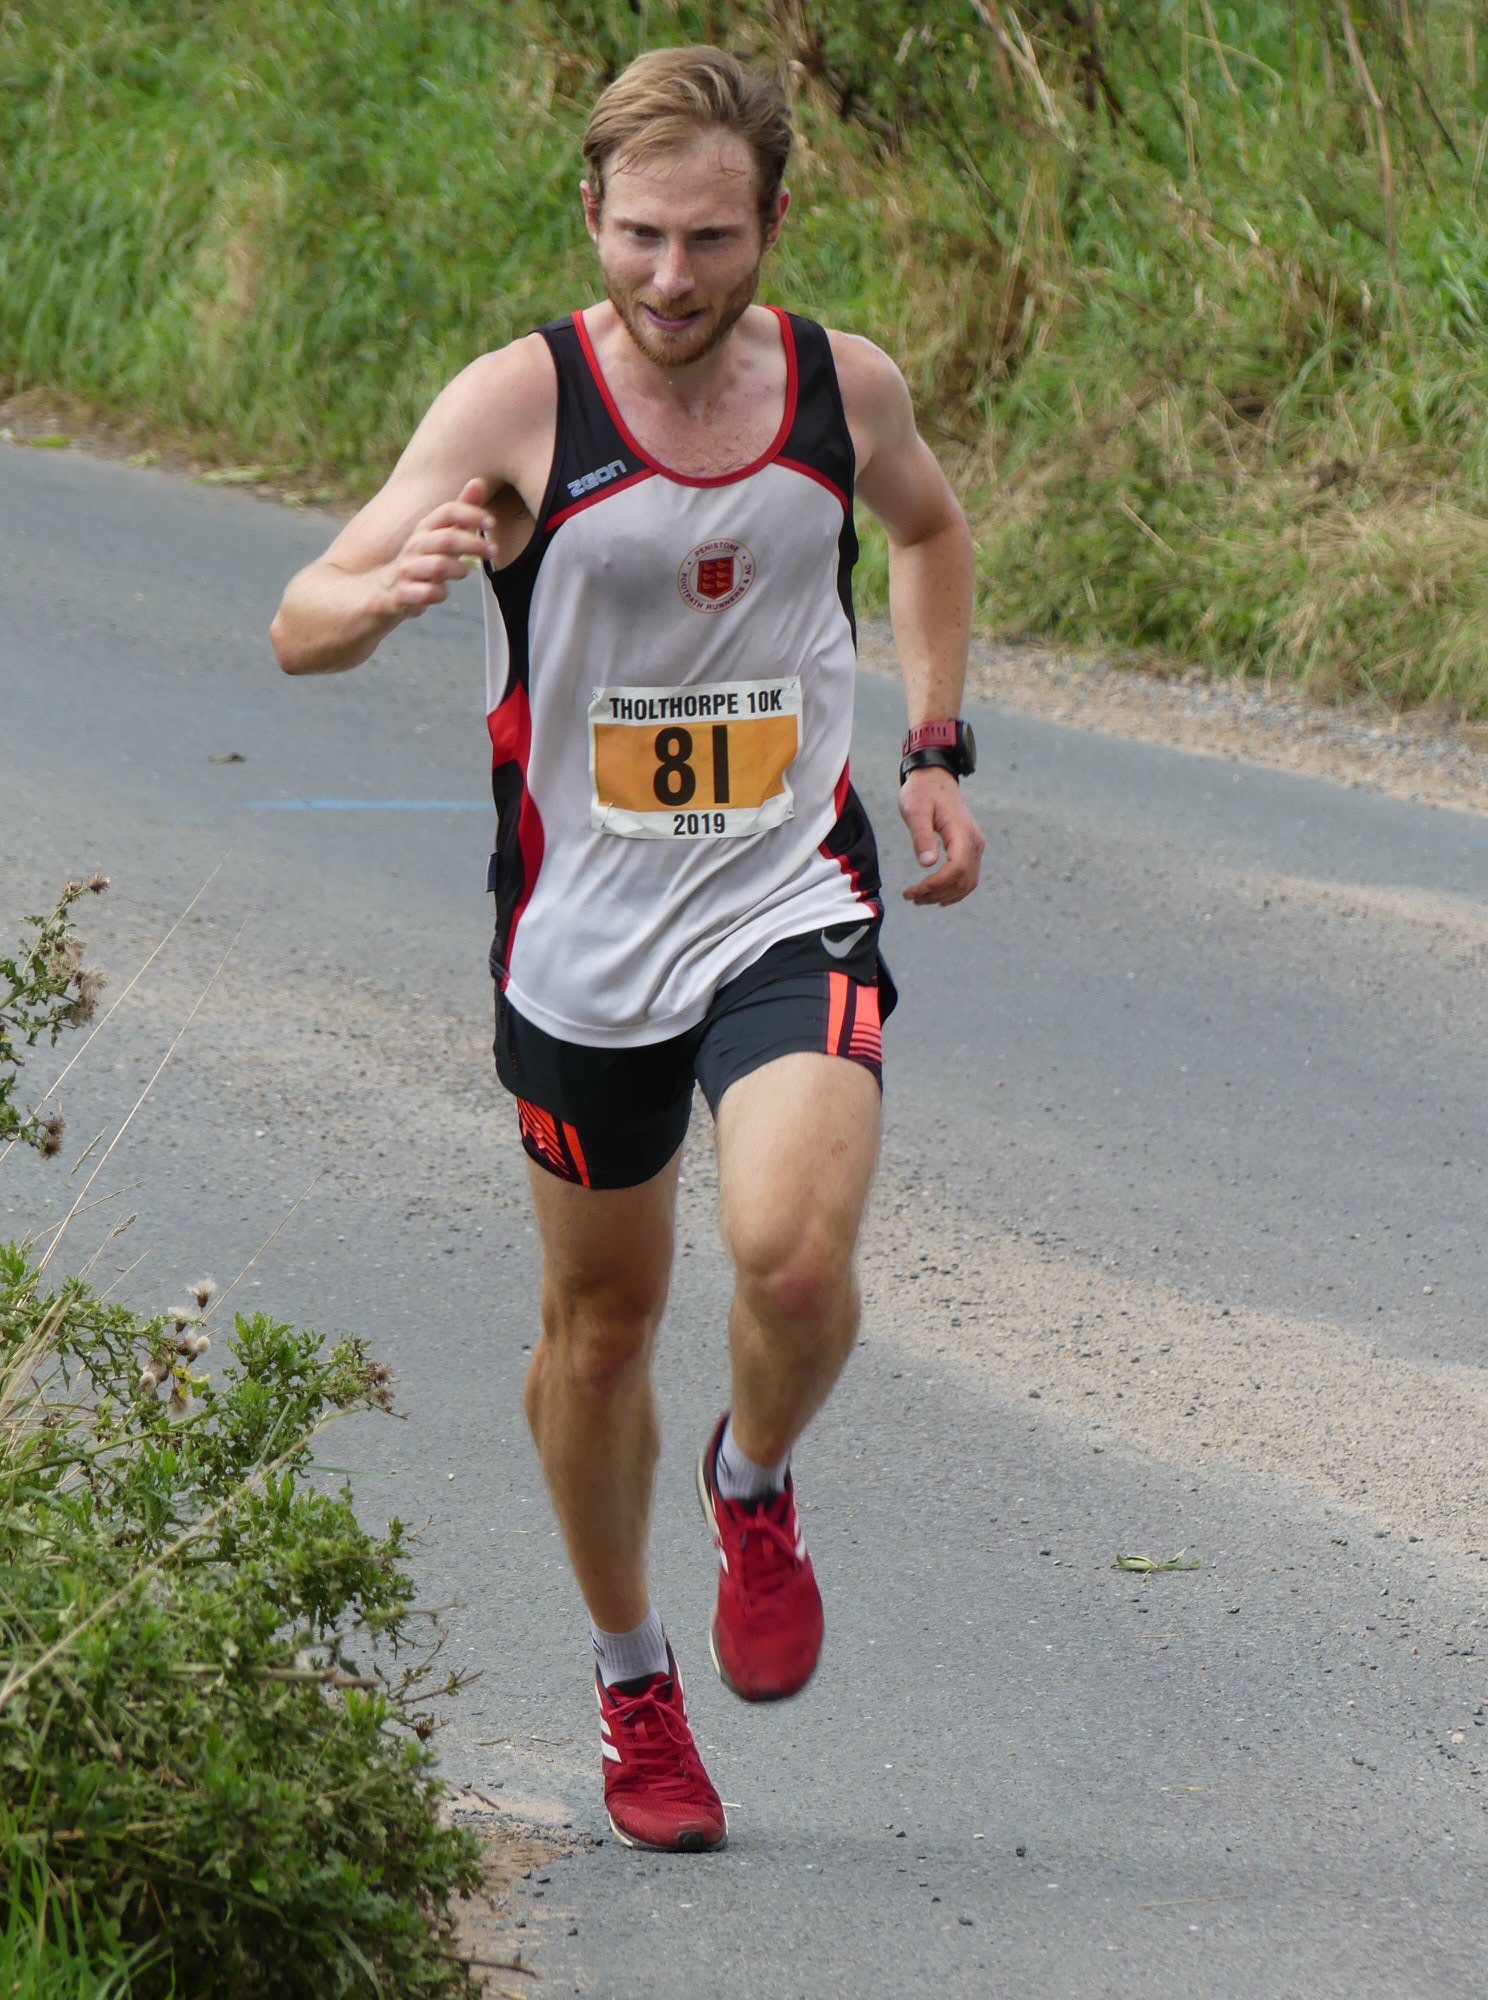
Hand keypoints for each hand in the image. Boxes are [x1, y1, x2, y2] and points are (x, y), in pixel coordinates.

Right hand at [382, 478, 495, 615]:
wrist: (382, 591)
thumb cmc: (421, 561)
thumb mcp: (440, 536)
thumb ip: (460, 514)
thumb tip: (479, 481)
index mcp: (425, 529)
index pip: (447, 511)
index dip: (471, 513)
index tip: (491, 523)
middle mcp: (414, 546)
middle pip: (446, 539)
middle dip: (473, 544)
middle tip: (492, 550)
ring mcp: (407, 570)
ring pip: (438, 566)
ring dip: (458, 569)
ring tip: (464, 572)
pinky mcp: (403, 594)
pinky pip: (426, 594)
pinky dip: (439, 593)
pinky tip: (442, 591)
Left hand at [899, 766, 984, 904]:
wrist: (935, 778)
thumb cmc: (923, 792)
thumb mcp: (916, 810)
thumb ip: (922, 836)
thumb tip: (927, 863)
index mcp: (963, 833)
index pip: (956, 869)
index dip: (936, 885)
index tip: (913, 890)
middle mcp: (975, 842)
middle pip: (962, 880)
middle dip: (935, 893)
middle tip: (909, 897)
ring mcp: (975, 847)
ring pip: (967, 883)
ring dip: (943, 895)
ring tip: (918, 898)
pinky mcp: (971, 849)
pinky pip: (968, 877)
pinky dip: (954, 891)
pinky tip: (936, 896)